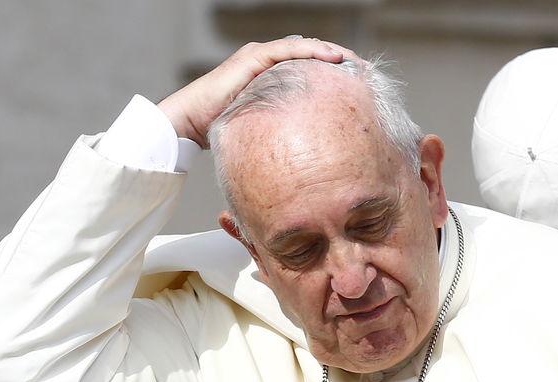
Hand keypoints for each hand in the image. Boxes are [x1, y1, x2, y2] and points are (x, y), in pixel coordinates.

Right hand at [158, 37, 349, 146]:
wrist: (191, 123)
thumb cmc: (223, 131)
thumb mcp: (264, 131)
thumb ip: (284, 133)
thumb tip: (310, 157)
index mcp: (273, 77)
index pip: (310, 68)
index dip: (335, 72)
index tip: (360, 83)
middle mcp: (268, 62)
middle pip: (312, 54)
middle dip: (341, 60)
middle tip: (366, 70)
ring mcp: (260, 56)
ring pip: (305, 47)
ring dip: (332, 51)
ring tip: (355, 60)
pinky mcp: (253, 57)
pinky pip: (289, 49)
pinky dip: (312, 50)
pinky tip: (333, 56)